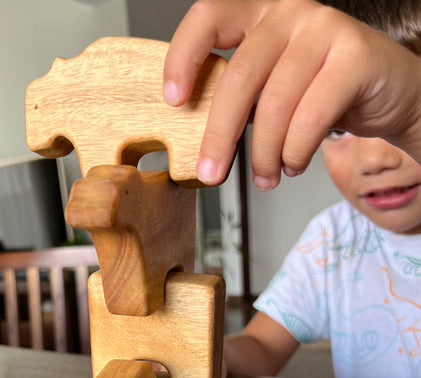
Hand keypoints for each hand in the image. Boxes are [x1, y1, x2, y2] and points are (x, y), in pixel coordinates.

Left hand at [163, 0, 420, 188]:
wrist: (388, 91)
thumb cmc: (320, 90)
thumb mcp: (271, 86)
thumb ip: (240, 97)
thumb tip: (198, 140)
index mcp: (260, 11)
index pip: (210, 16)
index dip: (184, 56)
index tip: (173, 100)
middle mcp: (290, 12)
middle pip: (239, 76)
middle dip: (220, 135)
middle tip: (211, 173)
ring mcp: (324, 29)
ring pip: (275, 105)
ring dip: (264, 154)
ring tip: (267, 176)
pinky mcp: (354, 57)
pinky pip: (310, 118)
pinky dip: (296, 152)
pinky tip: (294, 163)